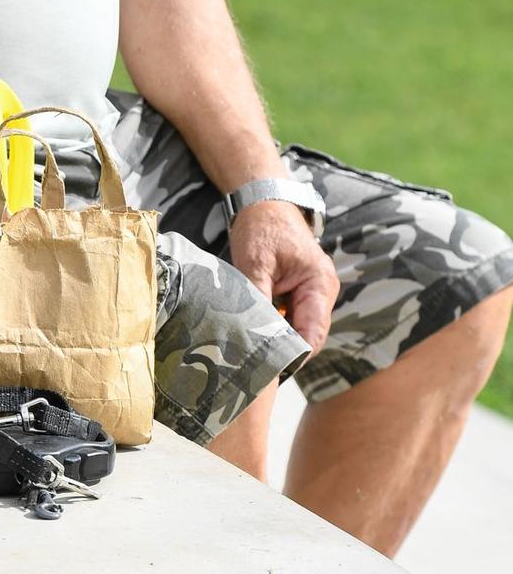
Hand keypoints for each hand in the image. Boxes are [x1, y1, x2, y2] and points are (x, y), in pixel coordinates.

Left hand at [228, 201, 339, 354]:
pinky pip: (289, 317)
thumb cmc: (262, 227)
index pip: (313, 334)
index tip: (270, 371)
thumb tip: (253, 337)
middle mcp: (322, 292)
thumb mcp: (256, 263)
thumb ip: (258, 300)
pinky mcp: (298, 292)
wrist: (263, 201)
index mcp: (320, 284)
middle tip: (255, 369)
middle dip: (284, 351)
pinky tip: (253, 333)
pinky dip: (273, 325)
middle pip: (307, 335)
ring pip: (297, 328)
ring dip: (277, 339)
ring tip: (251, 354)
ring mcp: (312, 293)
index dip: (295, 356)